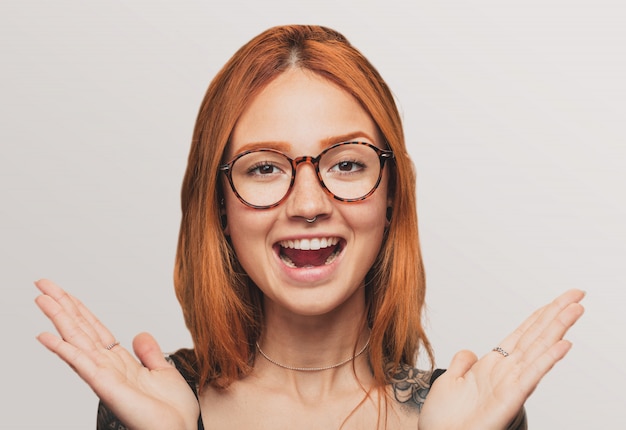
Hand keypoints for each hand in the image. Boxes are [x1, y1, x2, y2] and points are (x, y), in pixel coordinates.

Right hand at [35, 279, 198, 429]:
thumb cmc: (172, 410)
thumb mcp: (163, 371)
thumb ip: (148, 352)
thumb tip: (139, 335)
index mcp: (121, 362)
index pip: (95, 329)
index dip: (79, 309)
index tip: (64, 292)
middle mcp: (108, 367)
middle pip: (81, 329)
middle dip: (62, 306)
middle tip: (43, 283)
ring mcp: (104, 376)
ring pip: (77, 340)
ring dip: (59, 318)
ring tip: (42, 297)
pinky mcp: (106, 387)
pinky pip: (82, 364)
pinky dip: (64, 350)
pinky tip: (47, 336)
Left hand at [418, 289, 584, 429]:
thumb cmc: (443, 419)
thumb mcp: (451, 380)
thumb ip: (463, 363)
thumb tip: (470, 351)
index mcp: (493, 366)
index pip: (522, 334)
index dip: (540, 316)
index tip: (557, 300)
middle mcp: (506, 372)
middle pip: (536, 337)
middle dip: (556, 314)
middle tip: (577, 294)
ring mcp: (511, 385)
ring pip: (539, 350)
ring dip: (558, 329)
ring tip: (575, 309)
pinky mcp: (510, 399)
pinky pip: (532, 376)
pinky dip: (547, 360)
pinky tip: (563, 345)